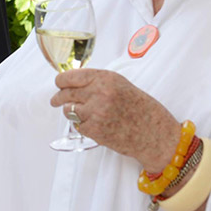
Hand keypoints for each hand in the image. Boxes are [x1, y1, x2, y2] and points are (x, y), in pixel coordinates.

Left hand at [51, 68, 181, 172]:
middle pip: (65, 93)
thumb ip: (96, 81)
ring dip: (70, 112)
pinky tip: (94, 124)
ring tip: (80, 113)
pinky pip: (77, 125)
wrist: (155, 134)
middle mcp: (99, 93)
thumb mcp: (120, 84)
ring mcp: (96, 112)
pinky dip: (82, 125)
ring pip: (68, 110)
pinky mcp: (95, 130)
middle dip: (58, 97)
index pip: (70, 76)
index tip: (58, 84)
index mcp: (105, 78)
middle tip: (55, 100)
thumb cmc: (141, 109)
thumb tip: (72, 81)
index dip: (61, 81)